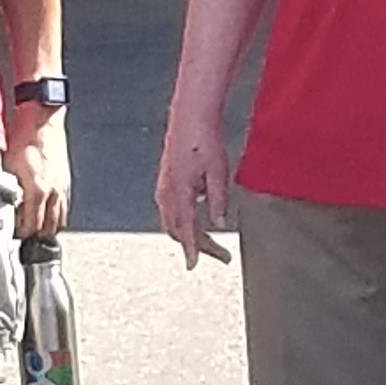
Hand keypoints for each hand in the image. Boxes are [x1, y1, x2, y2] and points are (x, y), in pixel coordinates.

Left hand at [3, 103, 70, 237]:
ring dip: (48, 227)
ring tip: (37, 230)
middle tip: (25, 239)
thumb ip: (6, 188)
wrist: (42, 117)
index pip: (31, 226)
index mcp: (37, 190)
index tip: (13, 237)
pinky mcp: (66, 179)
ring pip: (60, 219)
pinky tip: (47, 213)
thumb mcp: (6, 164)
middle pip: (49, 228)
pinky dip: (57, 214)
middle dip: (37, 237)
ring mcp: (62, 186)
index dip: (21, 236)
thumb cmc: (22, 137)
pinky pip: (64, 205)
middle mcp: (53, 191)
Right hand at [157, 119, 234, 267]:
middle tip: (222, 256)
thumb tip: (219, 223)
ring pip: (173, 223)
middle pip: (178, 230)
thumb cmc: (204, 140)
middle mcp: (167, 193)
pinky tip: (196, 225)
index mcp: (179, 191)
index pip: (186, 228)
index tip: (194, 265)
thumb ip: (218, 200)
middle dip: (198, 246)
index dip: (192, 249)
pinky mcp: (165, 185)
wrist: (189, 118)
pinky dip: (183, 225)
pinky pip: (170, 213)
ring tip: (211, 245)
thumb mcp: (218, 172)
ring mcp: (163, 189)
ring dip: (190, 237)